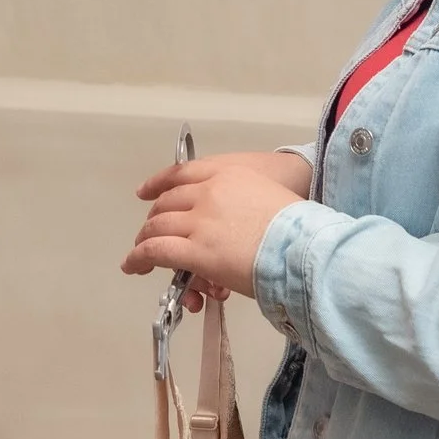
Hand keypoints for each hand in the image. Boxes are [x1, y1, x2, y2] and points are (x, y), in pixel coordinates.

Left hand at [122, 159, 306, 298]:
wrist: (305, 245)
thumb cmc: (300, 225)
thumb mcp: (270, 197)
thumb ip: (244, 203)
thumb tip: (233, 227)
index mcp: (228, 173)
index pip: (183, 172)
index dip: (159, 183)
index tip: (146, 191)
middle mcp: (208, 192)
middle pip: (167, 202)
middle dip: (155, 219)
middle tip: (150, 233)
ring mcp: (199, 220)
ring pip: (157, 227)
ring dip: (145, 241)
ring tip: (139, 255)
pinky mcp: (195, 250)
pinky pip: (156, 251)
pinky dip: (140, 258)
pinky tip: (133, 266)